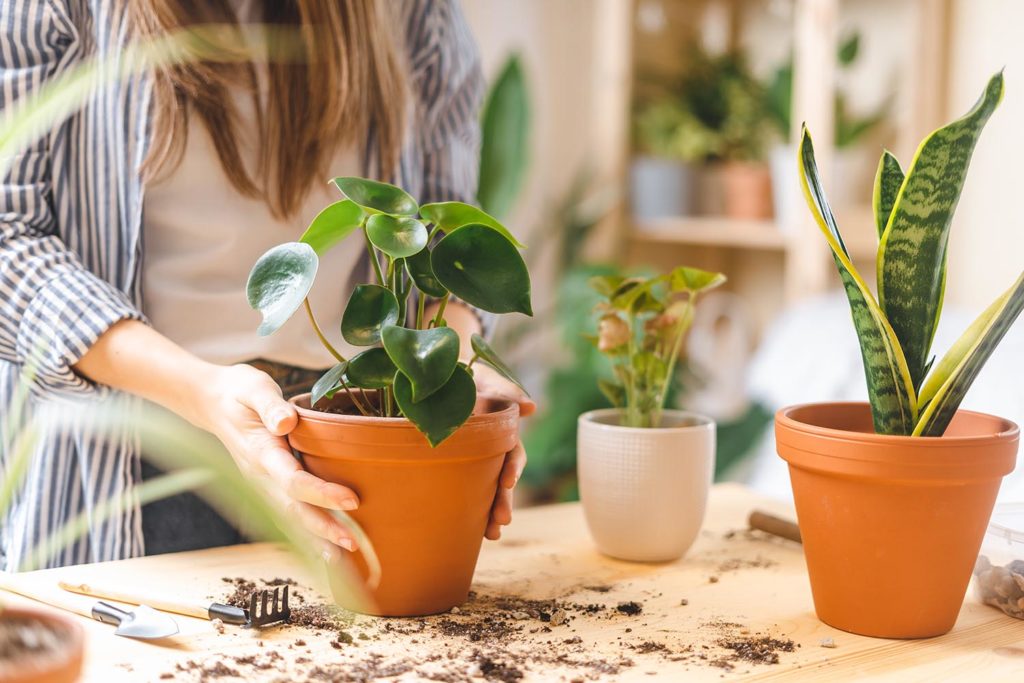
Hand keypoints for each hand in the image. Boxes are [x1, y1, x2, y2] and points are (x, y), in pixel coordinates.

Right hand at [195, 364, 360, 552]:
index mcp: (261, 452)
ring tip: (342, 559)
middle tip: (354, 545)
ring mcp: (260, 484)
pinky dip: (305, 533)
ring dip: (314, 540)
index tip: (352, 501)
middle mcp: (260, 476)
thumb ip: (270, 404)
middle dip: (323, 530)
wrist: (210, 401)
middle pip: (293, 510)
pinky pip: (286, 514)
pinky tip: (325, 547)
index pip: (294, 481)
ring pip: (288, 518)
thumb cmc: (239, 391)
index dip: (322, 494)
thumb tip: (285, 422)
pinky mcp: (266, 486)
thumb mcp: (254, 387)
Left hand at [473, 364, 534, 539]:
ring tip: (491, 534)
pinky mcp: (457, 467)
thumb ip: (507, 392)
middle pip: (502, 481)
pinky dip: (469, 511)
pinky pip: (464, 491)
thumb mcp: (489, 381)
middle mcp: (492, 452)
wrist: (442, 380)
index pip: (513, 455)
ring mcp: (475, 462)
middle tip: (501, 521)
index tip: (507, 481)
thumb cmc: (470, 377)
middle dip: (504, 501)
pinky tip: (468, 531)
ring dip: (491, 513)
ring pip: (486, 491)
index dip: (513, 469)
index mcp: (504, 434)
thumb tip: (532, 407)